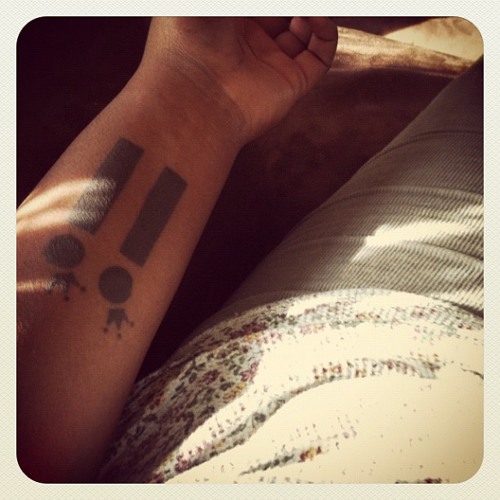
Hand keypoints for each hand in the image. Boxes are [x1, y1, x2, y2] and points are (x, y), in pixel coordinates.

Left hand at [140, 17, 337, 142]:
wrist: (193, 99)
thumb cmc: (186, 45)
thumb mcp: (207, 6)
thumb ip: (242, 1)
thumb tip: (274, 9)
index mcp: (224, 23)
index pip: (257, 8)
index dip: (270, 2)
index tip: (276, 0)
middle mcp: (249, 43)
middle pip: (282, 15)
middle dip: (290, 5)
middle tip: (292, 2)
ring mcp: (271, 64)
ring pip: (305, 31)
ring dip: (309, 14)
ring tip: (303, 8)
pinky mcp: (291, 83)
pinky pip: (320, 55)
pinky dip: (326, 33)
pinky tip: (314, 18)